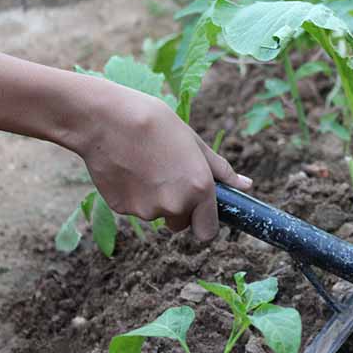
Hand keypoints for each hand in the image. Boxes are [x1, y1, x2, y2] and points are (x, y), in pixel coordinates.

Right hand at [74, 81, 251, 240]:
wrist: (107, 120)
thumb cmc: (156, 125)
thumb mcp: (195, 144)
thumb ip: (221, 170)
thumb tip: (246, 185)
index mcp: (199, 190)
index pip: (208, 232)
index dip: (204, 222)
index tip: (200, 211)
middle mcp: (175, 205)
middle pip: (181, 224)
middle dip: (178, 208)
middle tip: (168, 175)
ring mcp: (146, 209)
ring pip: (156, 214)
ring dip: (154, 198)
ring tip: (144, 165)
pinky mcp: (121, 208)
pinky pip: (133, 208)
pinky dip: (132, 195)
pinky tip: (127, 168)